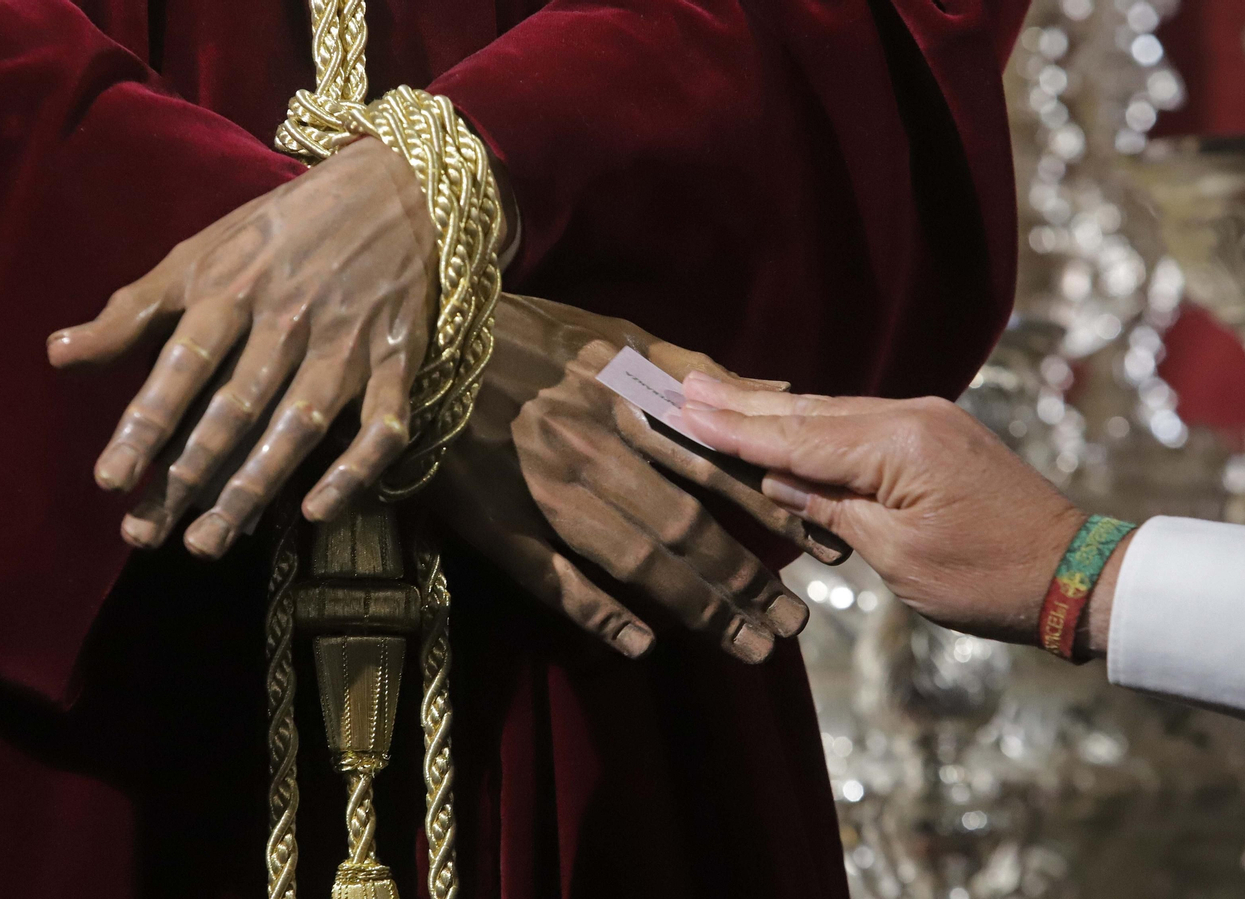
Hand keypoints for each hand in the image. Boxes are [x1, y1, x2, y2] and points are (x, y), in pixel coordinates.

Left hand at [47, 138, 436, 557]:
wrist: (394, 190)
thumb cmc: (279, 230)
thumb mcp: (199, 253)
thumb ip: (133, 310)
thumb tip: (57, 357)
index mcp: (231, 287)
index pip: (182, 364)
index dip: (145, 423)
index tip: (109, 480)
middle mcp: (287, 319)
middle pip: (234, 408)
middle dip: (189, 475)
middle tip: (146, 536)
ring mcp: (346, 344)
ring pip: (298, 426)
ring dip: (254, 486)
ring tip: (209, 541)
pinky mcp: (397, 360)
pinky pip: (381, 425)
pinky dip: (354, 470)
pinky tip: (315, 512)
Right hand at [428, 294, 826, 662]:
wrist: (423, 346)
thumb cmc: (523, 335)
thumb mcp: (612, 334)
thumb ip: (691, 367)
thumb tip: (777, 392)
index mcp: (626, 399)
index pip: (716, 466)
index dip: (771, 511)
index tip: (821, 547)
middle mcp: (594, 447)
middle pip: (684, 525)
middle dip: (745, 578)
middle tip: (793, 624)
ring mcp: (545, 490)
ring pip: (634, 557)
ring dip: (695, 605)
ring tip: (748, 645)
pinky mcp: (499, 523)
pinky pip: (553, 576)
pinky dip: (597, 611)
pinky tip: (641, 644)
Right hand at [680, 377, 1127, 652]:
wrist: (1074, 574)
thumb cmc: (987, 579)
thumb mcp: (898, 556)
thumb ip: (832, 511)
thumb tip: (777, 484)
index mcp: (897, 447)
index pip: (795, 438)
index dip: (734, 428)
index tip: (680, 407)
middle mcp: (909, 416)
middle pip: (807, 411)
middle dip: (740, 402)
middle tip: (679, 382)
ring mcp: (926, 418)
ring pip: (831, 410)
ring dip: (771, 407)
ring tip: (713, 391)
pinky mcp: (936, 431)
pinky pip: (859, 420)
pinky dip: (813, 421)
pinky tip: (783, 415)